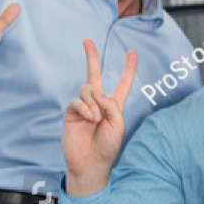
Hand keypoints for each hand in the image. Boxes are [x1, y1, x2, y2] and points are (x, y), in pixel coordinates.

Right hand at [61, 41, 136, 196]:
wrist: (92, 162)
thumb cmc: (108, 146)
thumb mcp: (118, 123)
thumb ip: (111, 105)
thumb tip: (96, 92)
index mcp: (114, 105)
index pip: (122, 83)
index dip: (128, 69)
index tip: (132, 53)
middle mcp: (98, 102)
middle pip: (93, 75)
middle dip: (91, 57)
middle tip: (87, 41)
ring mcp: (83, 106)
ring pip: (87, 89)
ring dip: (93, 103)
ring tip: (95, 120)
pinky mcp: (71, 113)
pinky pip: (77, 101)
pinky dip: (85, 108)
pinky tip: (89, 118)